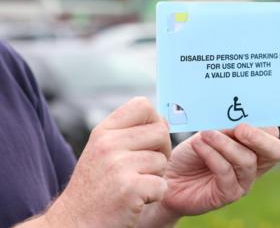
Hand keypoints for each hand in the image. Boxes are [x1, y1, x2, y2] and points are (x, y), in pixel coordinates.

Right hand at [43, 97, 170, 227]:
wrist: (74, 223)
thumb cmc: (96, 188)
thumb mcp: (103, 151)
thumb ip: (129, 133)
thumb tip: (164, 120)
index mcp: (103, 131)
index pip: (143, 105)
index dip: (154, 121)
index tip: (148, 140)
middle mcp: (108, 144)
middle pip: (161, 131)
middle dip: (161, 151)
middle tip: (145, 168)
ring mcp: (118, 166)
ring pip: (163, 160)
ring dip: (156, 176)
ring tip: (134, 185)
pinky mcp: (130, 188)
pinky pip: (162, 185)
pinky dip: (155, 195)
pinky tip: (136, 200)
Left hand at [159, 124, 279, 217]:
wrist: (169, 176)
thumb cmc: (192, 153)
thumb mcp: (209, 133)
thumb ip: (225, 127)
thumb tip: (236, 117)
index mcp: (255, 146)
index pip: (273, 134)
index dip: (263, 123)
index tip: (246, 111)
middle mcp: (255, 164)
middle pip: (275, 151)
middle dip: (259, 137)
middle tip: (240, 128)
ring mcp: (244, 181)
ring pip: (247, 160)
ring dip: (225, 144)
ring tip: (205, 134)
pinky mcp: (228, 195)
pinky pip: (226, 173)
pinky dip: (212, 155)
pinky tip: (199, 145)